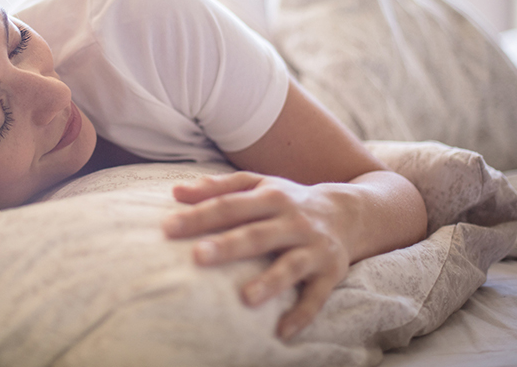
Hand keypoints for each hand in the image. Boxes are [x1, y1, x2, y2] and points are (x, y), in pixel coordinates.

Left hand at [161, 171, 350, 340]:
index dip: (199, 216)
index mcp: (271, 196)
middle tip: (197, 256)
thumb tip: (176, 191)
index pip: (230, 205)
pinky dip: (302, 314)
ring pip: (291, 265)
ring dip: (270, 282)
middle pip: (258, 234)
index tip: (167, 228)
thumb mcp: (257, 184)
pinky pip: (317, 296)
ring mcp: (314, 247)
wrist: (348, 213)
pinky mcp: (331, 272)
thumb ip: (218, 187)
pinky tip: (282, 332)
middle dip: (228, 245)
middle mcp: (294, 220)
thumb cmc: (287, 200)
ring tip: (245, 298)